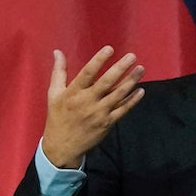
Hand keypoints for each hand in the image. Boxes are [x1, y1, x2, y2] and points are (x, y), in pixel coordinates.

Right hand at [40, 45, 144, 168]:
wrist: (63, 146)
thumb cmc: (58, 117)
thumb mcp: (54, 94)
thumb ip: (59, 72)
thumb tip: (58, 52)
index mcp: (74, 93)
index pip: (87, 73)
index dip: (99, 60)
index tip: (110, 49)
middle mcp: (87, 102)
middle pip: (106, 82)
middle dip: (120, 68)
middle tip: (132, 56)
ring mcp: (99, 113)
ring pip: (118, 95)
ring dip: (131, 81)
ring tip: (141, 69)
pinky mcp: (107, 123)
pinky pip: (122, 110)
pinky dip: (132, 101)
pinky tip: (140, 91)